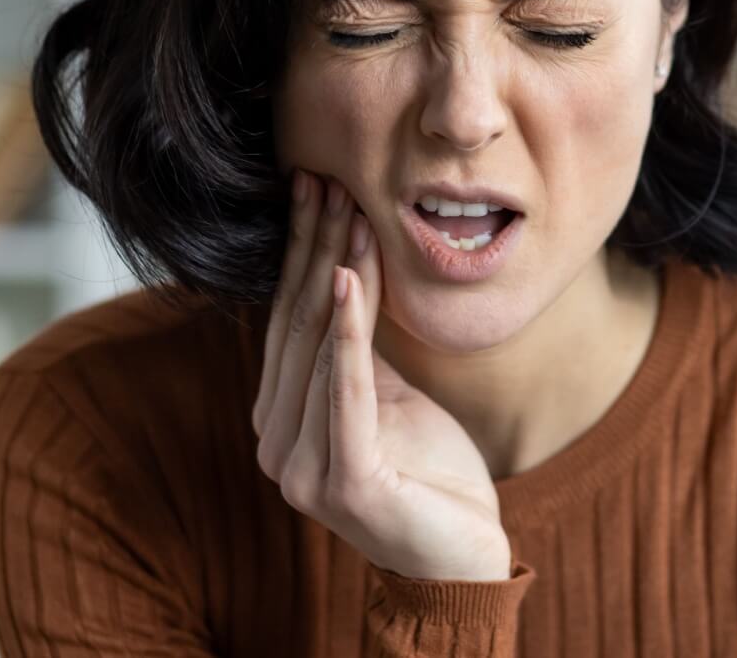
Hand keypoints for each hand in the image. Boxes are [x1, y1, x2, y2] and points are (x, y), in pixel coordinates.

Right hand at [251, 169, 512, 581]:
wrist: (461, 556)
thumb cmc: (429, 471)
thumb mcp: (389, 392)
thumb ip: (356, 348)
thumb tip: (346, 271)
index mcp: (279, 417)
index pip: (288, 316)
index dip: (301, 250)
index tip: (313, 185)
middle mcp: (275, 440)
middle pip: (297, 322)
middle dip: (313, 246)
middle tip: (326, 180)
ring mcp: (301, 466)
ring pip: (319, 344)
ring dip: (337, 271)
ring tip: (350, 212)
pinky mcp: (342, 479)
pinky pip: (346, 387)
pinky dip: (348, 330)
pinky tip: (349, 278)